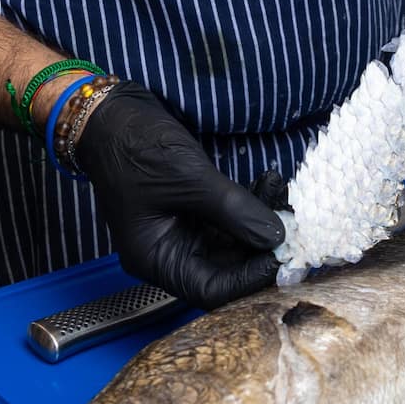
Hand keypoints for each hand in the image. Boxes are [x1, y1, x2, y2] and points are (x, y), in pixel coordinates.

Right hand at [74, 82, 285, 309]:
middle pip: (226, 267)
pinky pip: (230, 217)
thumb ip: (234, 210)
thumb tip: (277, 237)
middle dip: (261, 246)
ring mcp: (183, 230)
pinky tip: (269, 181)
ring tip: (281, 191)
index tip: (279, 255)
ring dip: (261, 218)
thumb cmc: (136, 147)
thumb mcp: (189, 179)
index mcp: (154, 258)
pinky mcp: (194, 209)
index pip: (209, 291)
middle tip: (292, 223)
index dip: (248, 279)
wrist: (112, 112)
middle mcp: (169, 251)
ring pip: (234, 239)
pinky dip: (250, 202)